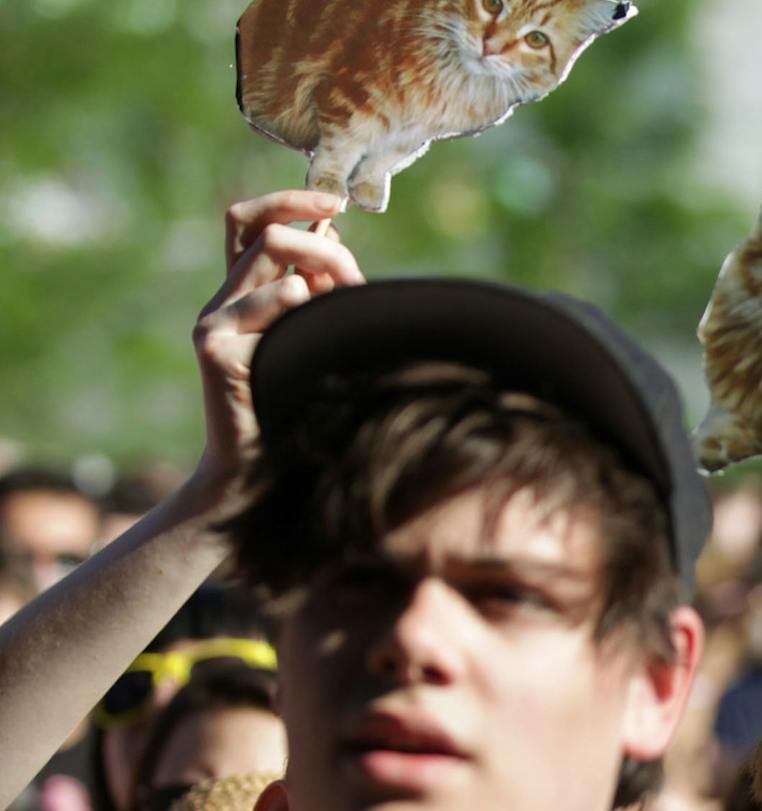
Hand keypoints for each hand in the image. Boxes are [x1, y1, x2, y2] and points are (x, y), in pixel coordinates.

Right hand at [192, 191, 364, 500]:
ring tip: (347, 303)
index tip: (337, 204)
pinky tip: (311, 308)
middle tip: (356, 276)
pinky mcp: (213, 347)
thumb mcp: (316, 333)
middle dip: (326, 245)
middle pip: (269, 231)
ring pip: (270, 254)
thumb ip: (319, 285)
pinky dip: (291, 299)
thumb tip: (330, 227)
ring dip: (324, 266)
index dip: (289, 200)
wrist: (266, 466)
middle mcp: (223, 299)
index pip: (249, 220)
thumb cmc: (301, 401)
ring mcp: (213, 321)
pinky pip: (259, 305)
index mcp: (243, 291)